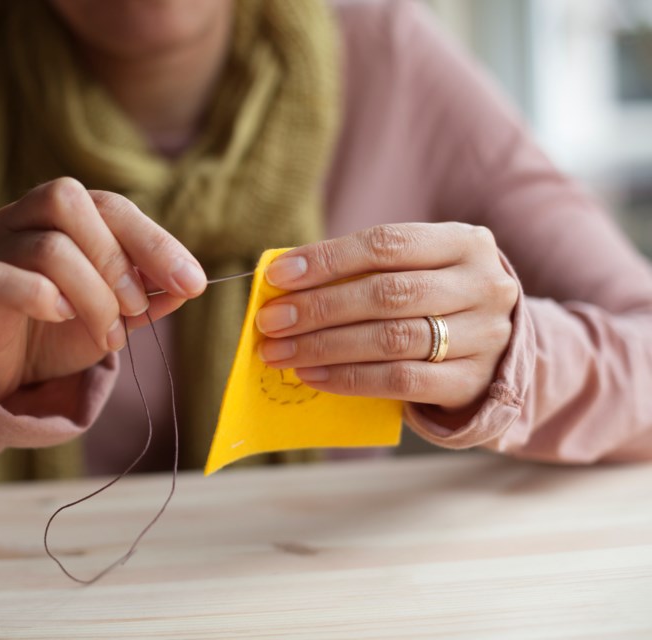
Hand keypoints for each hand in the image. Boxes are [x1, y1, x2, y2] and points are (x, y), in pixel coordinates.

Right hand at [0, 178, 206, 399]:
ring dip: (94, 297)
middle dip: (118, 259)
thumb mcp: (117, 314)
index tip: (192, 282)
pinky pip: (10, 278)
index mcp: (62, 213)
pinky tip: (62, 319)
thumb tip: (189, 285)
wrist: (7, 371)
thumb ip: (150, 296)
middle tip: (138, 308)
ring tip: (110, 335)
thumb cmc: (60, 331)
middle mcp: (22, 217)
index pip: (111, 206)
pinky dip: (47, 300)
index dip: (154, 242)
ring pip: (50, 249)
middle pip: (69, 201)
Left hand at [255, 223, 517, 412]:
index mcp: (464, 243)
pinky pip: (400, 381)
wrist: (501, 350)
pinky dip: (349, 379)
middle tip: (270, 322)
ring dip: (325, 346)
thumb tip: (284, 283)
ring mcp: (483, 336)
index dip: (327, 259)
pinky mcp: (470, 382)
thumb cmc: (436, 300)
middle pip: (386, 294)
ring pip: (391, 339)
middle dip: (318, 308)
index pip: (386, 244)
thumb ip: (363, 271)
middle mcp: (482, 285)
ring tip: (281, 352)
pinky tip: (313, 376)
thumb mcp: (416, 270)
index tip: (278, 276)